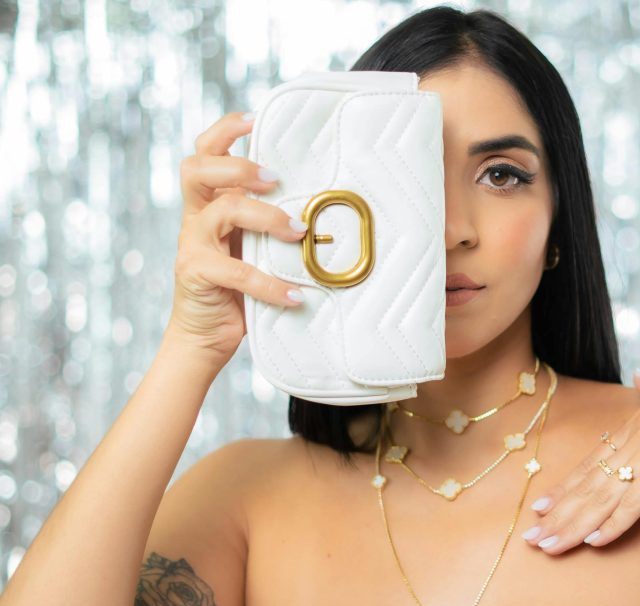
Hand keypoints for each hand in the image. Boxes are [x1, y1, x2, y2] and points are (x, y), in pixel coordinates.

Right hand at [165, 111, 309, 368]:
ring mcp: (193, 244)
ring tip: (298, 232)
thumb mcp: (258, 248)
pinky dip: (270, 283)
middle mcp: (197, 217)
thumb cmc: (240, 288)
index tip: (255, 120)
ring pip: (222, 212)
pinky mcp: (197, 274)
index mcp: (211, 202)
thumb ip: (277, 225)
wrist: (207, 337)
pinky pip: (235, 271)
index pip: (206, 152)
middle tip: (275, 179)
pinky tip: (296, 295)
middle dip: (239, 167)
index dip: (225, 131)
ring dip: (264, 217)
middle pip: (198, 168)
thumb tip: (331, 209)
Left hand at [522, 336, 639, 554]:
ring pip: (597, 502)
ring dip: (572, 528)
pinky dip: (611, 526)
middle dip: (556, 516)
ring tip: (546, 547)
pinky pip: (631, 506)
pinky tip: (593, 543)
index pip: (588, 466)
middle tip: (530, 538)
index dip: (564, 488)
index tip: (540, 506)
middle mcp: (627, 447)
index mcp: (628, 430)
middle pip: (584, 487)